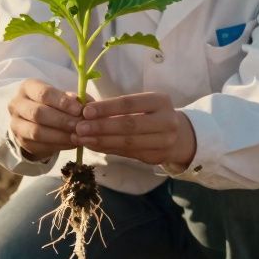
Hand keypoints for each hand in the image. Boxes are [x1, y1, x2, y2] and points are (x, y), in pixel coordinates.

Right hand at [7, 78, 84, 160]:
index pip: (44, 93)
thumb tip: (82, 105)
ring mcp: (16, 124)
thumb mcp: (62, 96)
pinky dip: (58, 146)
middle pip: (38, 113)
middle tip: (80, 126)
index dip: (62, 102)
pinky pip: (39, 146)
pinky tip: (71, 144)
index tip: (79, 110)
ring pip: (37, 132)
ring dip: (60, 136)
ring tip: (78, 137)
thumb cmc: (53, 103)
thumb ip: (74, 100)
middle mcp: (17, 104)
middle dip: (62, 121)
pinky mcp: (21, 141)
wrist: (36, 120)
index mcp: (28, 87)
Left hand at [73, 92, 195, 168]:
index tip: (86, 111)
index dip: (107, 108)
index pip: (130, 104)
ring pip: (127, 142)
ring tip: (81, 139)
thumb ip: (118, 108)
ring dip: (101, 141)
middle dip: (101, 127)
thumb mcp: (143, 104)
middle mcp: (166, 121)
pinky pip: (127, 153)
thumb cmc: (152, 114)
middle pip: (129, 125)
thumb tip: (86, 112)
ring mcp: (164, 142)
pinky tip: (93, 145)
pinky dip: (107, 149)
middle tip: (79, 128)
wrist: (179, 136)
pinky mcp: (156, 157)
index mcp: (160, 101)